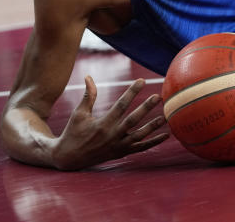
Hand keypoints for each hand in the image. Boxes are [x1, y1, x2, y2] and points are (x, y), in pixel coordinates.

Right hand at [52, 77, 168, 170]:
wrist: (69, 158)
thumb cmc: (73, 132)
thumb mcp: (79, 113)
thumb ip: (88, 95)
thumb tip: (88, 76)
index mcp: (102, 124)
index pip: (121, 105)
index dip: (132, 92)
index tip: (142, 80)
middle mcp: (112, 135)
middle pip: (133, 120)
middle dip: (146, 108)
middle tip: (158, 96)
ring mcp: (118, 146)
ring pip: (139, 135)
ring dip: (153, 126)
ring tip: (165, 116)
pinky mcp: (121, 153)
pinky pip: (140, 148)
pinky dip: (154, 142)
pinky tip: (166, 135)